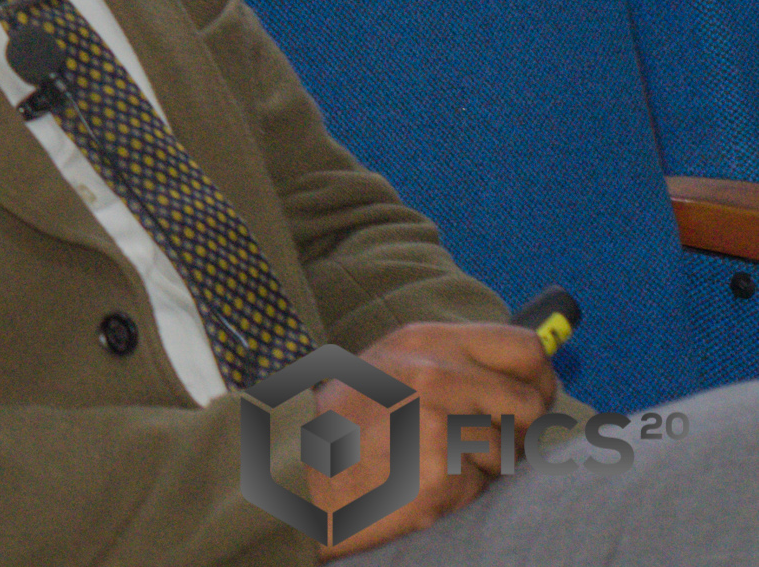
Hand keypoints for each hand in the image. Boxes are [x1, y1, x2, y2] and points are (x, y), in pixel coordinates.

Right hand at [307, 322, 556, 559]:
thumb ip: (454, 364)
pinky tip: (423, 483)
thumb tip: (536, 372)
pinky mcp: (437, 469)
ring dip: (485, 466)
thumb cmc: (348, 428)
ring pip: (511, 449)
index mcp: (423, 341)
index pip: (525, 349)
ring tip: (433, 462)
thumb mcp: (393, 371)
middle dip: (514, 431)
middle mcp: (432, 372)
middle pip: (529, 403)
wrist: (297, 474)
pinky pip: (485, 484)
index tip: (526, 401)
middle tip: (472, 443)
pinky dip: (463, 492)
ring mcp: (434, 420)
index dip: (537, 381)